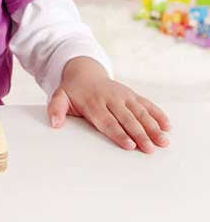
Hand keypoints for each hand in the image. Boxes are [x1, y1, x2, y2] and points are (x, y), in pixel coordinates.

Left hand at [47, 56, 170, 153]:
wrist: (84, 72)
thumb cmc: (72, 91)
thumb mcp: (60, 97)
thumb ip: (56, 109)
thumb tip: (54, 124)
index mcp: (93, 103)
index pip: (107, 120)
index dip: (118, 133)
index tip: (129, 145)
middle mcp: (110, 98)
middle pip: (126, 119)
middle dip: (139, 134)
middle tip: (149, 149)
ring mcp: (123, 95)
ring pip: (139, 112)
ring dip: (152, 126)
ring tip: (163, 141)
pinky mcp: (131, 94)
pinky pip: (146, 103)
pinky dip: (157, 113)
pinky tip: (167, 125)